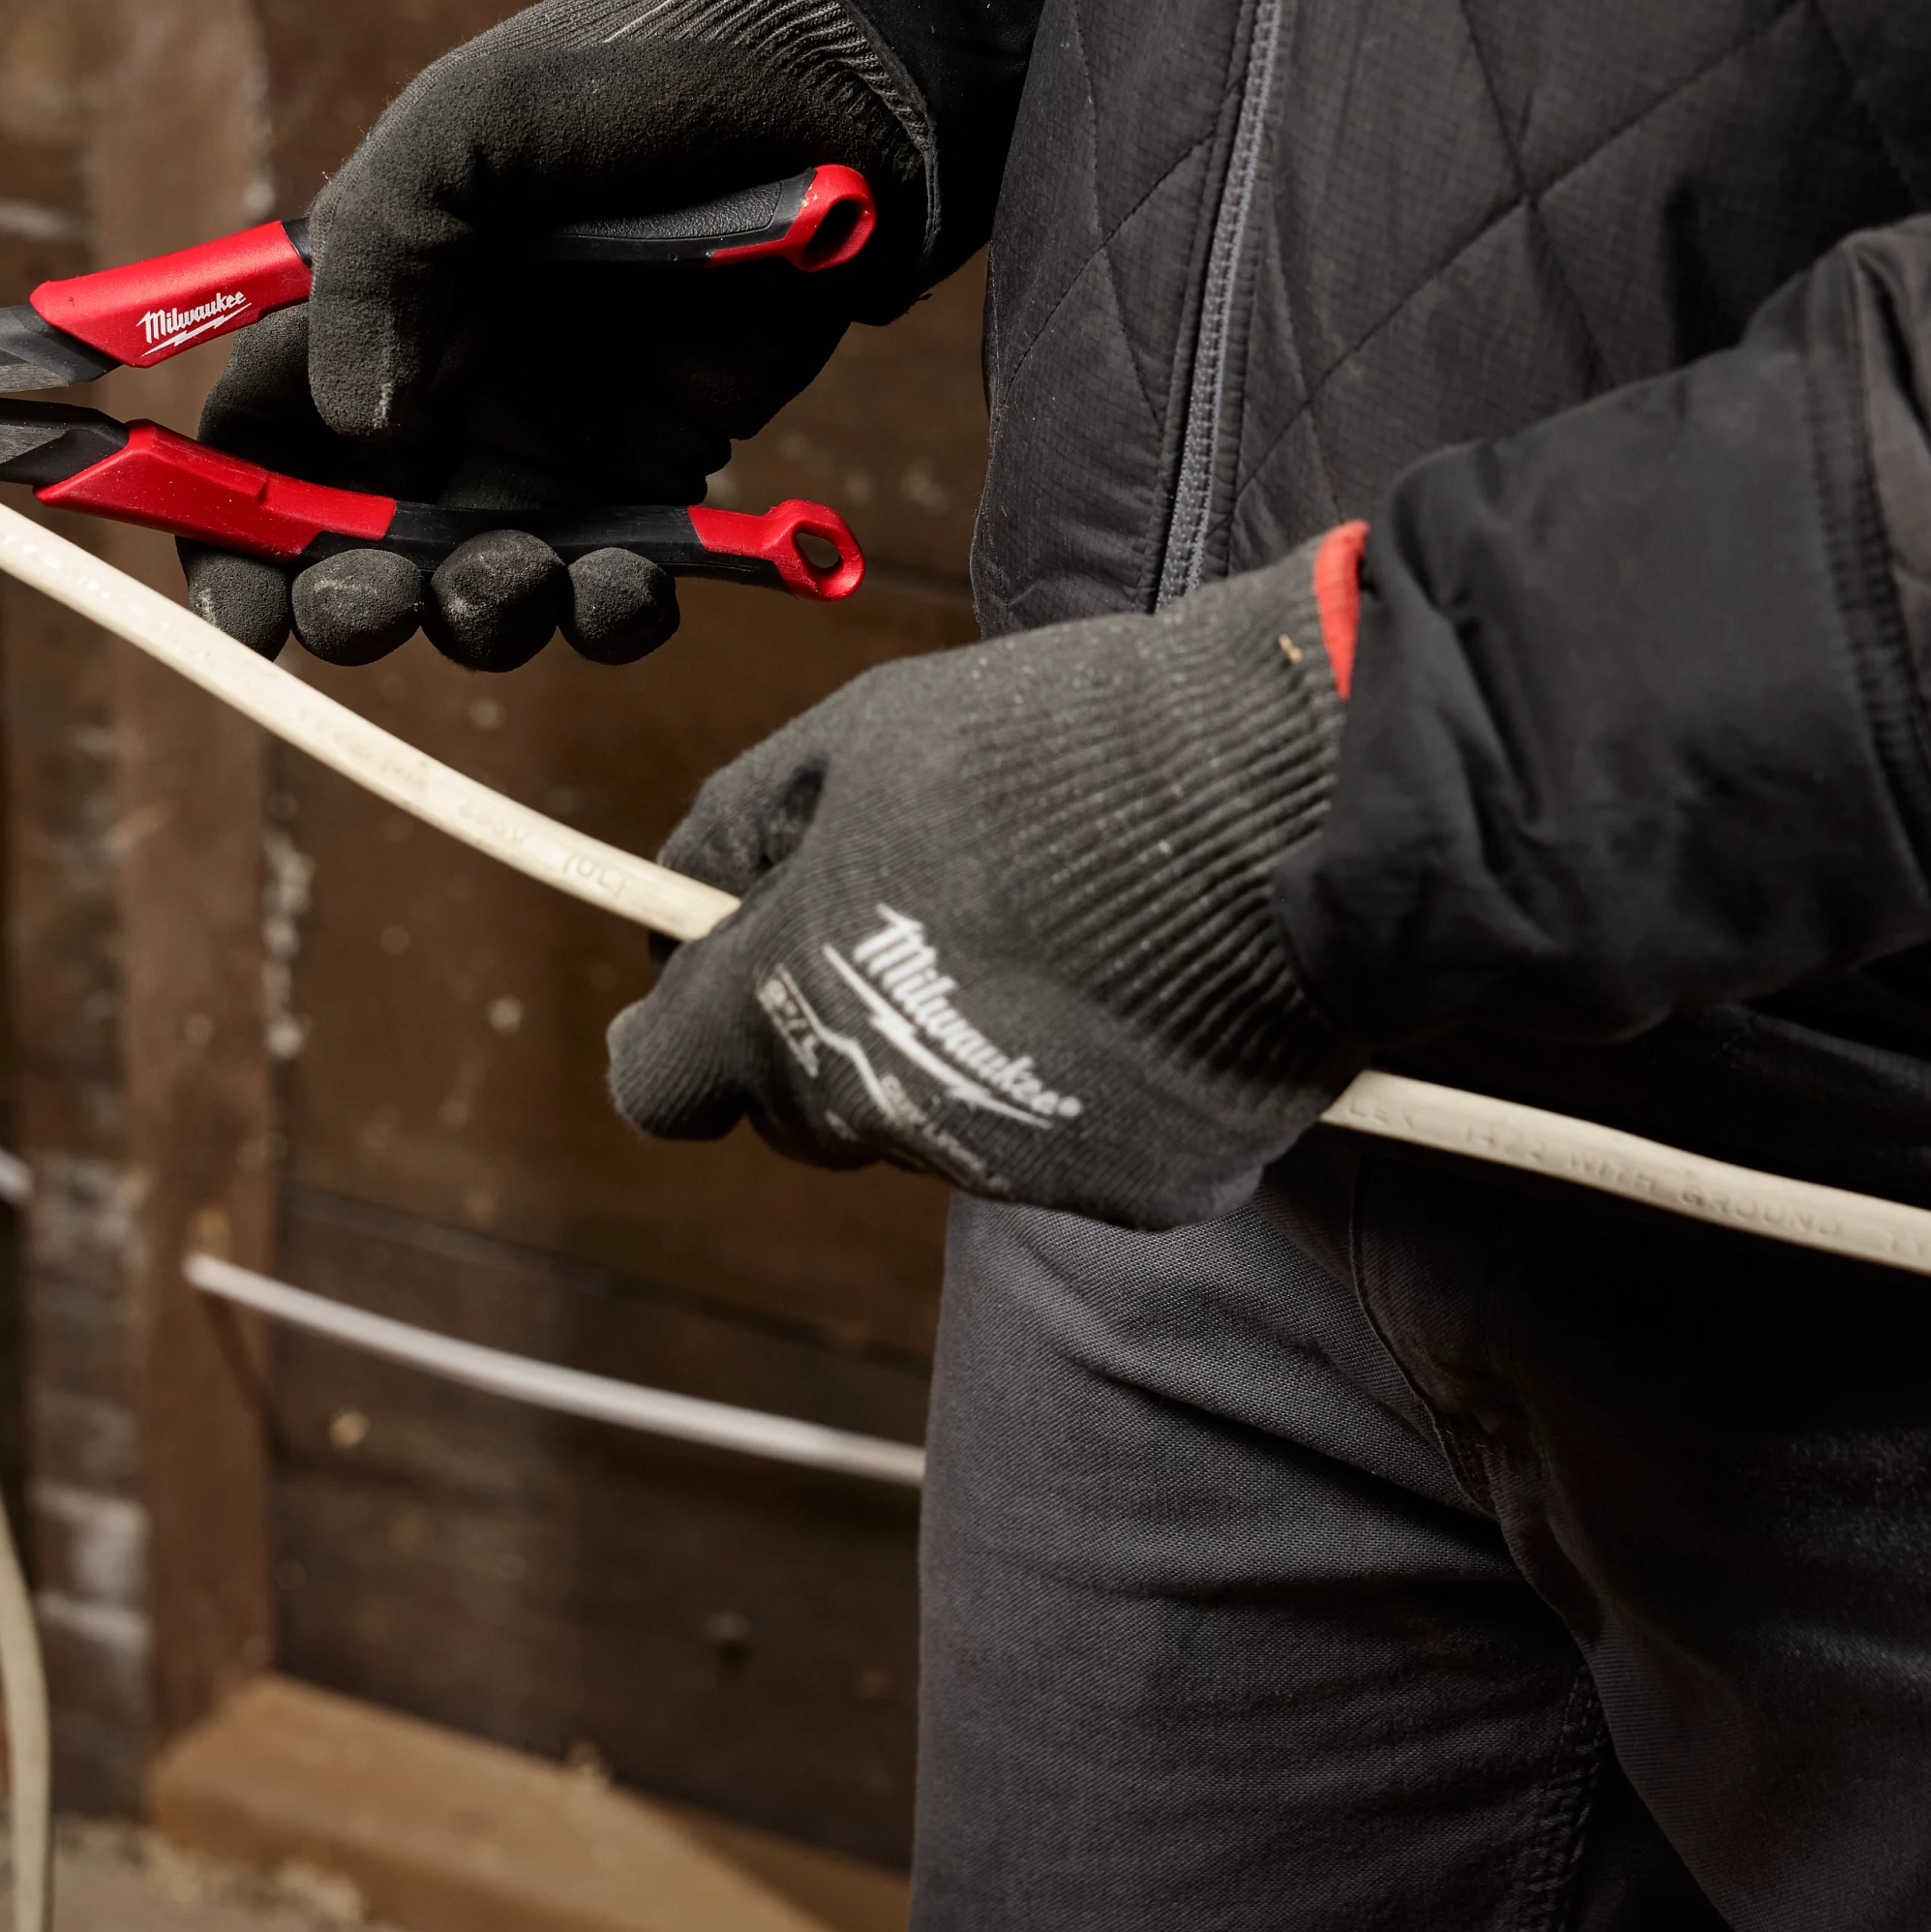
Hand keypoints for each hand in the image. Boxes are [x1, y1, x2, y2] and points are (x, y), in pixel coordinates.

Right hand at [182, 0, 928, 669]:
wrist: (808, 88)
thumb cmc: (613, 81)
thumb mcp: (463, 133)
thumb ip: (380, 262)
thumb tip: (353, 421)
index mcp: (359, 315)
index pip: (256, 448)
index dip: (228, 540)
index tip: (238, 611)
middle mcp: (435, 398)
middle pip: (349, 552)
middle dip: (348, 605)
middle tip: (378, 603)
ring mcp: (542, 449)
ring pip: (473, 595)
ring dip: (480, 618)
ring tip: (524, 571)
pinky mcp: (648, 481)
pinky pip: (606, 592)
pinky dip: (608, 615)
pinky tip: (629, 582)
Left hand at [608, 535, 1368, 1228]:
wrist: (1271, 800)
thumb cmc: (1052, 750)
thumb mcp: (854, 741)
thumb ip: (741, 827)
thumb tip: (687, 886)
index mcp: (786, 1006)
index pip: (660, 1085)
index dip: (671, 1037)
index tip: (698, 990)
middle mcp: (880, 1111)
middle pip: (803, 1110)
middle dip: (819, 1034)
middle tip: (899, 924)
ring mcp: (1008, 1163)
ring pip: (936, 1129)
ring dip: (952, 1056)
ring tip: (1040, 938)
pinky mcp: (1131, 1190)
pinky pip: (1070, 1145)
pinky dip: (1082, 1087)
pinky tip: (1130, 992)